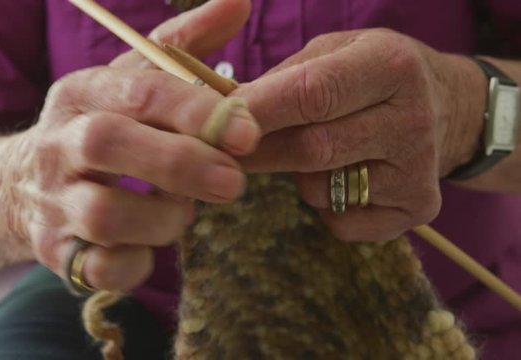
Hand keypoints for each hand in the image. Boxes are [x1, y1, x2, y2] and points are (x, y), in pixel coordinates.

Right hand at [2, 0, 257, 290]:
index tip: (246, 131)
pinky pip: (99, 268)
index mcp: (81, 92)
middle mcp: (58, 143)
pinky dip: (136, 264)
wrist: (16, 184)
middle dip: (179, 164)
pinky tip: (149, 247)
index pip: (138, 90)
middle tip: (233, 182)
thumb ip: (183, 44)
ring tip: (182, 212)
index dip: (195, 110)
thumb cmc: (96, 126)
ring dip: (162, 219)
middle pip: (109, 143)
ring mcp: (51, 200)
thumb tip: (241, 3)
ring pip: (103, 213)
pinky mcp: (54, 250)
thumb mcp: (129, 80)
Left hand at [233, 28, 486, 240]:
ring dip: (294, 176)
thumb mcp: (335, 52)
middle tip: (220, 153)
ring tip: (307, 152)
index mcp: (390, 65)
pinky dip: (322, 205)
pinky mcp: (417, 209)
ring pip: (320, 188)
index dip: (257, 111)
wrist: (446, 108)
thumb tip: (223, 111)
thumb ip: (283, 79)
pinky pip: (341, 221)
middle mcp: (411, 120)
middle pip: (311, 148)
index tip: (210, 122)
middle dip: (257, 153)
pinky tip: (338, 178)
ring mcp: (418, 171)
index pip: (312, 93)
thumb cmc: (371, 75)